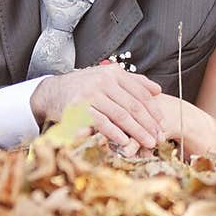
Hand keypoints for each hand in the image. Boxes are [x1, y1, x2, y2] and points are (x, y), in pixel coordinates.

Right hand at [31, 64, 163, 149]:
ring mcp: (91, 94)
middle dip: (148, 124)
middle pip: (133, 105)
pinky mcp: (79, 108)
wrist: (53, 92)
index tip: (162, 124)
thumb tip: (157, 89)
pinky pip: (102, 123)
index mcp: (114, 73)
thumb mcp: (108, 78)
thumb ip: (133, 82)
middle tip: (159, 137)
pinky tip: (126, 142)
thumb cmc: (84, 87)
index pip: (140, 93)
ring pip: (121, 115)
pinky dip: (115, 133)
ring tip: (148, 142)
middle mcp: (103, 81)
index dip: (153, 110)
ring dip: (137, 131)